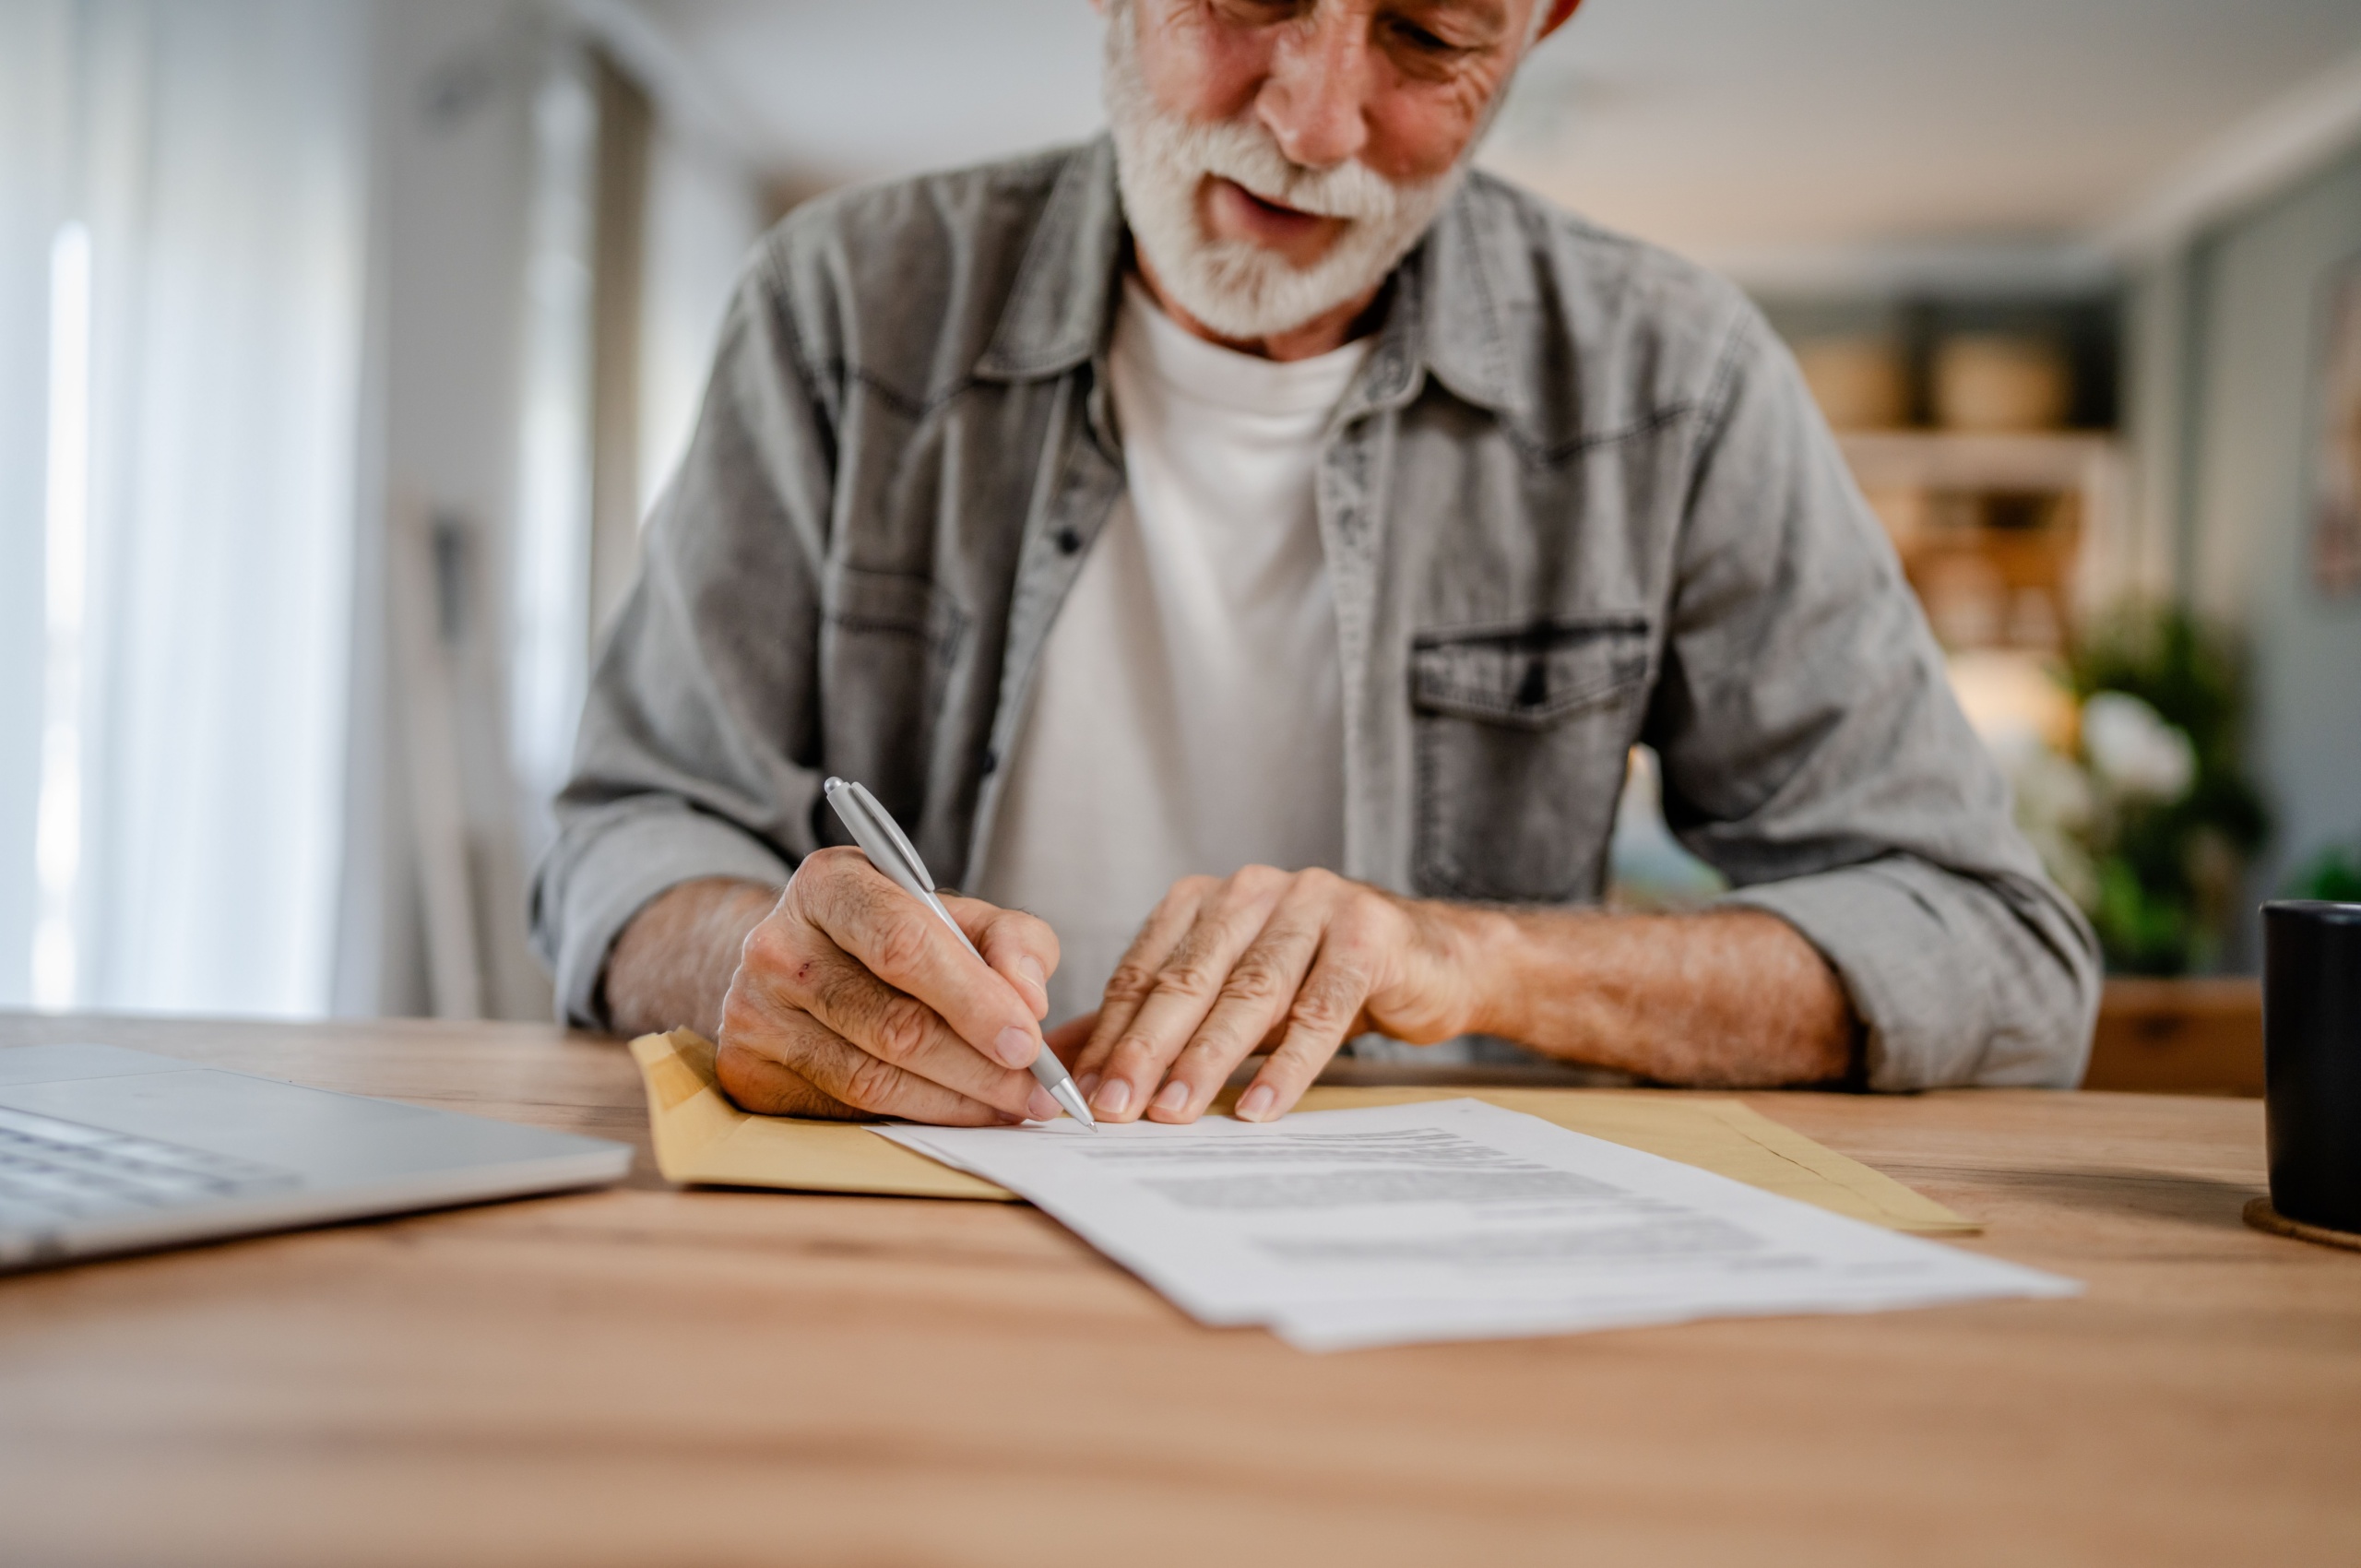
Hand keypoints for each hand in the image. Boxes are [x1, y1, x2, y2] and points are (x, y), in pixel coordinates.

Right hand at [713, 847, 1066, 1124]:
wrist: (796, 963)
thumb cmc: (893, 936)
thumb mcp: (956, 915)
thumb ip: (1011, 942)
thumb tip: (1030, 1000)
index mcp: (828, 884)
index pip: (904, 944)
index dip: (974, 999)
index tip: (1029, 1041)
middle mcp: (776, 945)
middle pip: (893, 1023)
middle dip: (980, 1066)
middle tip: (1036, 1091)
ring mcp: (752, 1012)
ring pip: (871, 1079)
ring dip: (955, 1103)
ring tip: (1010, 1106)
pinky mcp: (748, 1070)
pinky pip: (845, 1110)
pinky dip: (913, 1118)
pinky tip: (956, 1112)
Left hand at [1063, 867, 1489, 1124]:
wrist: (1435, 960)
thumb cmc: (1322, 979)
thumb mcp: (1232, 993)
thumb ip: (1155, 1018)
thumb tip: (1065, 1057)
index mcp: (1207, 900)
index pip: (1144, 972)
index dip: (1112, 1035)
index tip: (1085, 1095)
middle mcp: (1254, 891)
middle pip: (1187, 980)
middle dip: (1145, 1050)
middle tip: (1115, 1109)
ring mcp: (1314, 905)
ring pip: (1248, 994)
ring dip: (1206, 1060)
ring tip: (1174, 1113)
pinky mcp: (1368, 935)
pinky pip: (1320, 1011)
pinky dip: (1288, 1065)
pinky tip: (1260, 1107)